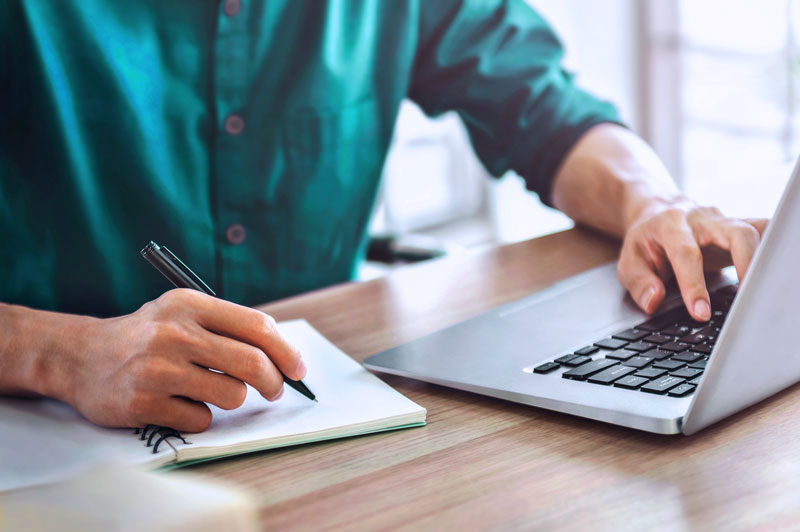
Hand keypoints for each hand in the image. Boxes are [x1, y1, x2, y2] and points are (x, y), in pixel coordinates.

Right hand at [56, 289, 304, 431]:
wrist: (79, 357)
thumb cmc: (145, 335)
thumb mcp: (181, 312)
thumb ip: (226, 326)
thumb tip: (283, 356)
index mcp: (188, 304)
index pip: (256, 326)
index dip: (286, 351)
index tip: (297, 368)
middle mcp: (174, 333)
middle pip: (252, 362)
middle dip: (274, 382)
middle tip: (275, 390)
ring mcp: (157, 370)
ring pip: (231, 395)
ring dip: (232, 399)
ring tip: (210, 390)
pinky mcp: (144, 404)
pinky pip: (201, 419)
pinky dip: (200, 416)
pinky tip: (178, 403)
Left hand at [617, 198, 767, 320]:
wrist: (657, 211)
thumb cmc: (645, 240)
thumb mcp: (628, 262)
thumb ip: (639, 283)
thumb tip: (653, 301)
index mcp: (671, 224)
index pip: (687, 254)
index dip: (694, 285)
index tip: (700, 312)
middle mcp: (702, 219)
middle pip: (737, 234)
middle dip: (746, 266)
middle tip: (745, 300)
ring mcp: (725, 221)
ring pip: (757, 231)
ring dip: (764, 259)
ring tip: (762, 291)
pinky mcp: (739, 228)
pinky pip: (764, 233)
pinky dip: (771, 250)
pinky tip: (770, 274)